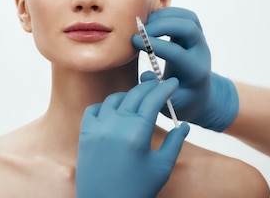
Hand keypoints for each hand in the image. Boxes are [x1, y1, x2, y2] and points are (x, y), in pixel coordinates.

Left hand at [76, 76, 189, 197]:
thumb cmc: (137, 189)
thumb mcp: (161, 167)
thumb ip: (175, 143)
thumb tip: (184, 124)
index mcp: (137, 133)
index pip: (152, 100)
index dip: (165, 89)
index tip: (172, 82)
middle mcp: (115, 125)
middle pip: (134, 95)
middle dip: (149, 88)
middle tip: (160, 86)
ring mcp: (97, 128)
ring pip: (114, 99)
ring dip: (129, 96)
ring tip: (140, 100)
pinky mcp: (85, 134)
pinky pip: (94, 109)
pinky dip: (106, 105)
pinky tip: (115, 110)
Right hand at [131, 7, 238, 131]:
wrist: (198, 95)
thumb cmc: (181, 101)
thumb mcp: (170, 103)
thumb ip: (157, 92)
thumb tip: (147, 76)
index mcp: (195, 72)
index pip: (177, 52)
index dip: (154, 45)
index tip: (134, 42)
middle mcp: (201, 53)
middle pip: (188, 28)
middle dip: (162, 25)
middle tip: (140, 30)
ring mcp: (199, 41)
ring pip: (188, 17)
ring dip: (165, 16)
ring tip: (144, 24)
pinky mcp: (194, 34)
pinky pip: (184, 15)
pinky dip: (167, 13)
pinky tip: (151, 21)